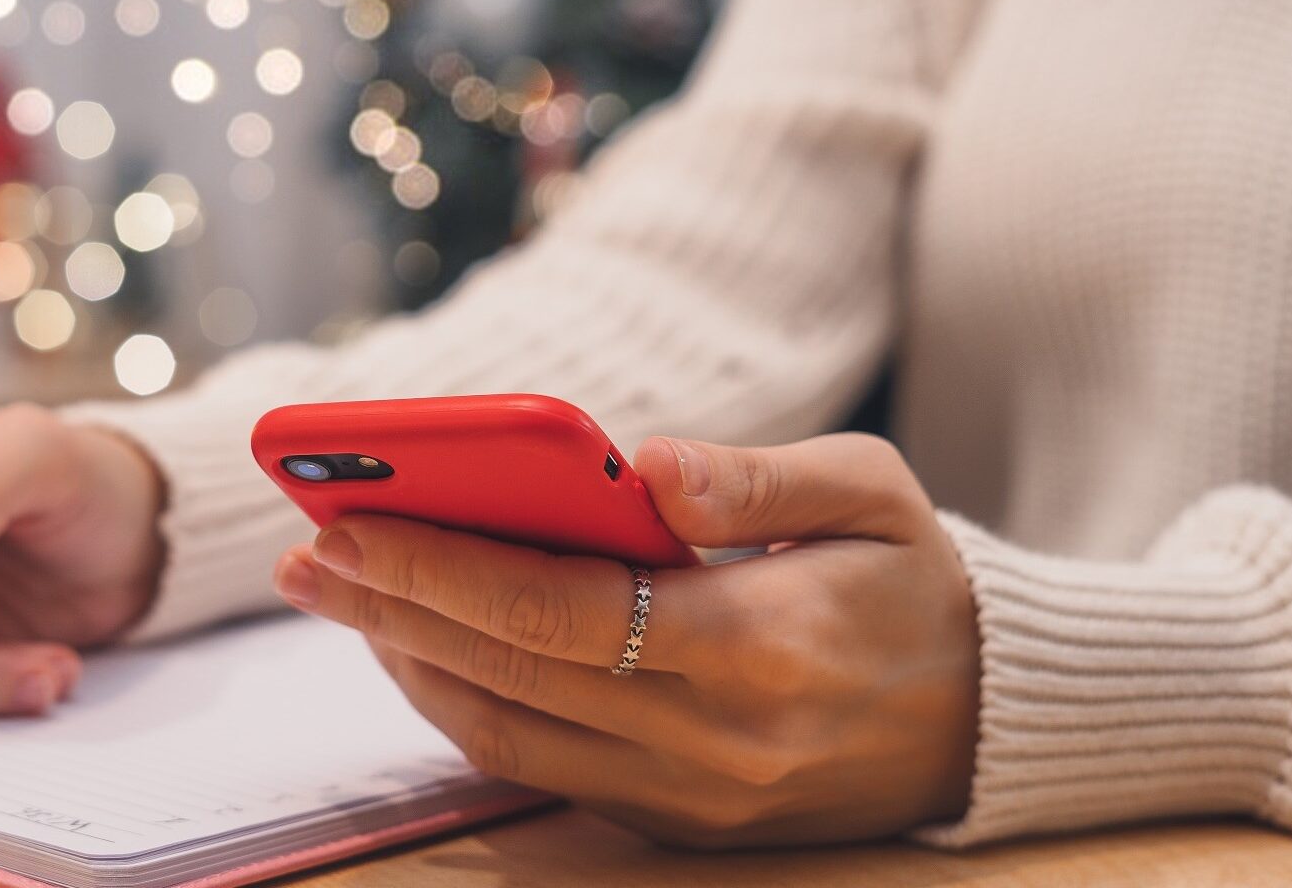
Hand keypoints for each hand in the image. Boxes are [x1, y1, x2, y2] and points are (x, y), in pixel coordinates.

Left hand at [272, 433, 979, 847]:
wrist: (987, 723)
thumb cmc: (918, 584)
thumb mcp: (875, 494)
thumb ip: (758, 476)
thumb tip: (637, 463)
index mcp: (761, 644)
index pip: (560, 608)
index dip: (440, 565)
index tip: (347, 519)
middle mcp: (715, 742)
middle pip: (510, 673)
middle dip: (392, 608)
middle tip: (304, 552)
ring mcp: (692, 801)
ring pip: (506, 735)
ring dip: (408, 662)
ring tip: (340, 593)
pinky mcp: (679, 827)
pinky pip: (538, 769)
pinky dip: (464, 705)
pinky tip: (420, 645)